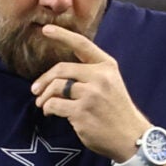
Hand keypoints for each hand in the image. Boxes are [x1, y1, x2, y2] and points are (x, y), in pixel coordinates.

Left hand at [29, 24, 150, 161]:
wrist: (130, 136)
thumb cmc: (115, 110)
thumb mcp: (110, 84)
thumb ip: (90, 74)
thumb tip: (57, 75)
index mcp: (107, 66)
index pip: (82, 45)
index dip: (62, 35)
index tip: (45, 29)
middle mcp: (100, 77)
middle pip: (61, 69)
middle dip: (44, 80)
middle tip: (35, 90)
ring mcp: (91, 94)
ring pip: (55, 87)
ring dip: (44, 96)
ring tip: (42, 104)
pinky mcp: (81, 111)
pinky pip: (54, 104)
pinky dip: (48, 108)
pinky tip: (51, 112)